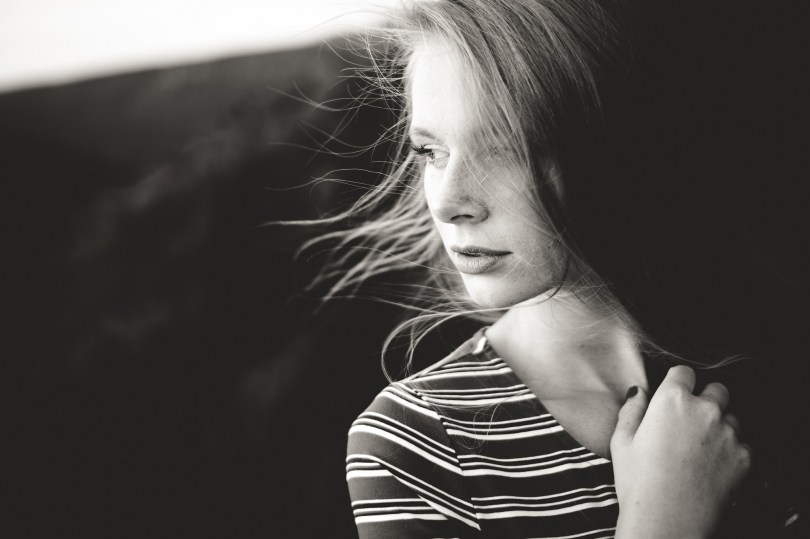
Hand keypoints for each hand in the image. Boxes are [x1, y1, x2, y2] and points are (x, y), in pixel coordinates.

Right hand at [610, 366, 751, 538]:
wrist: (668, 521)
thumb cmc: (639, 481)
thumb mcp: (621, 441)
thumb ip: (631, 409)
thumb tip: (639, 392)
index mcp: (672, 400)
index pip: (684, 372)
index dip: (678, 382)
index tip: (674, 394)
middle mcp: (705, 410)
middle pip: (717, 389)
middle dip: (706, 399)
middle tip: (690, 421)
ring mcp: (728, 434)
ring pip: (732, 417)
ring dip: (720, 425)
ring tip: (701, 448)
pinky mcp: (744, 457)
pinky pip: (742, 445)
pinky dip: (730, 451)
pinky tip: (711, 467)